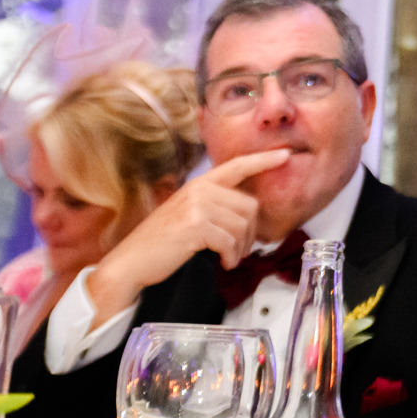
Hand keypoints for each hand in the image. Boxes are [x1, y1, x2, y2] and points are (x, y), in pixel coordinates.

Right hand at [84, 148, 291, 324]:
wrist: (131, 262)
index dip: (263, 160)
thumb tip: (246, 214)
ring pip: (242, 226)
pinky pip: (230, 241)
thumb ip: (213, 206)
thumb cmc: (161, 243)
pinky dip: (231, 257)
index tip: (285, 154)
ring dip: (241, 248)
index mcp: (199, 184)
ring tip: (229, 258)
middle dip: (251, 232)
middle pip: (249, 205)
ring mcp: (197, 206)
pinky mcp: (196, 226)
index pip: (237, 166)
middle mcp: (199, 189)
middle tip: (240, 250)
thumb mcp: (187, 214)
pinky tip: (224, 263)